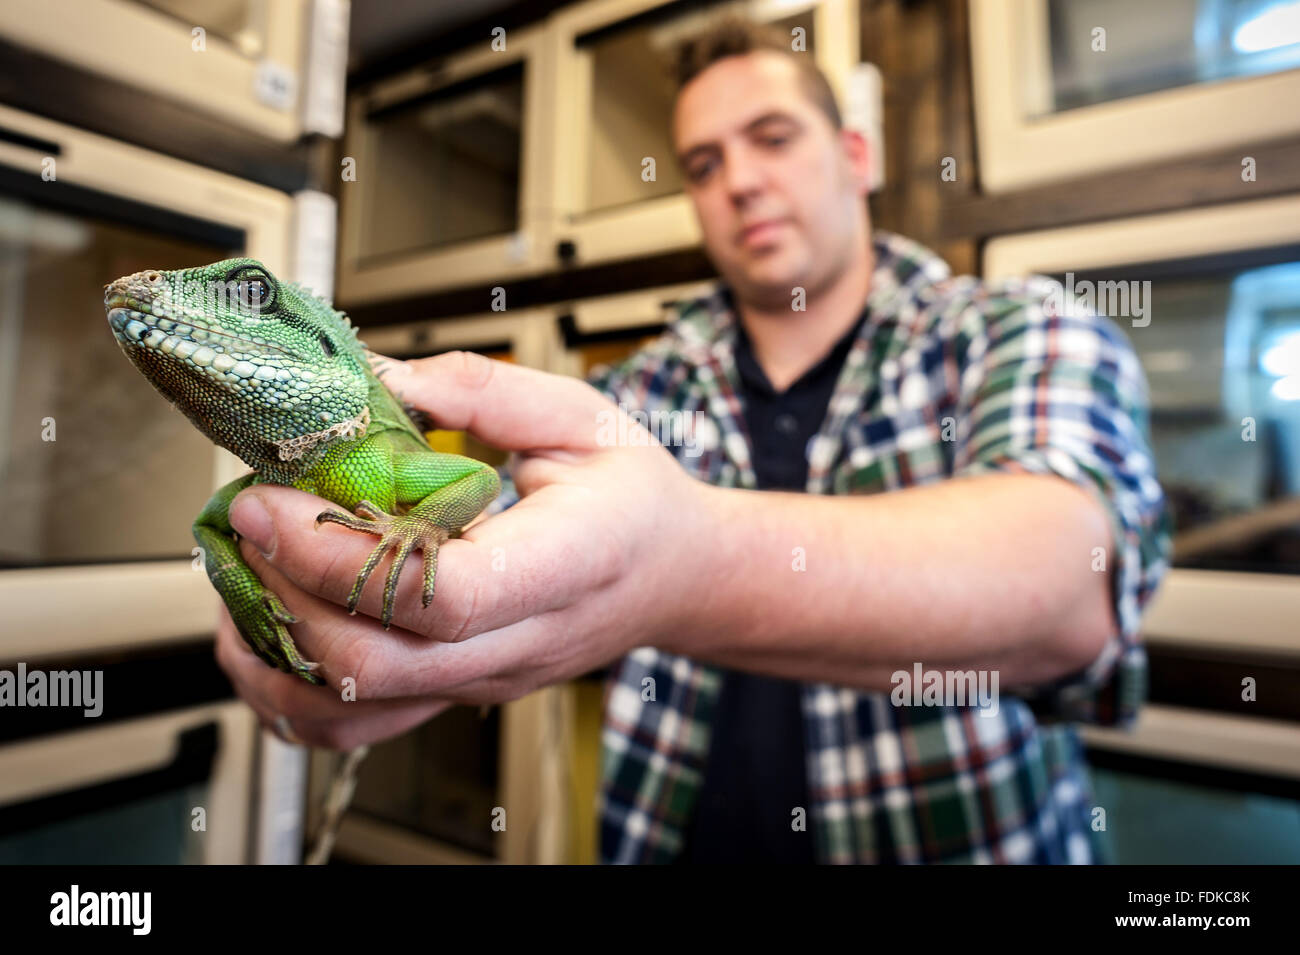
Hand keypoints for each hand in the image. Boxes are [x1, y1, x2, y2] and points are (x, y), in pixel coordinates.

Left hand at [218, 351, 714, 748]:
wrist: (678, 575)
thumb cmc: (638, 498)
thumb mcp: (583, 415)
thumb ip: (483, 390)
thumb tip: (381, 375)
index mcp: (564, 565)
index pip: (441, 596)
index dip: (340, 556)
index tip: (276, 501)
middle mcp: (520, 641)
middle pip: (380, 663)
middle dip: (286, 592)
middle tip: (246, 521)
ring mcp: (486, 678)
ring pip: (359, 710)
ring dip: (276, 654)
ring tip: (242, 581)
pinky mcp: (459, 691)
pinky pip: (364, 725)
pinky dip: (294, 694)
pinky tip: (266, 640)